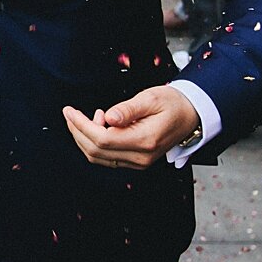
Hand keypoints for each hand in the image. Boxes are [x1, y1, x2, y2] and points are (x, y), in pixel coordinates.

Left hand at [62, 87, 198, 169]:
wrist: (191, 115)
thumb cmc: (172, 103)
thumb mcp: (151, 98)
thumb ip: (128, 109)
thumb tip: (108, 117)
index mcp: (144, 140)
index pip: (102, 139)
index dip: (81, 125)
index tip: (69, 111)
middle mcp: (140, 157)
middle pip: (96, 151)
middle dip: (77, 131)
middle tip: (70, 113)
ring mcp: (138, 162)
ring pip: (98, 157)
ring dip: (84, 138)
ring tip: (87, 116)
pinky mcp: (136, 161)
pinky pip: (107, 158)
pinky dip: (95, 143)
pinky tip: (99, 124)